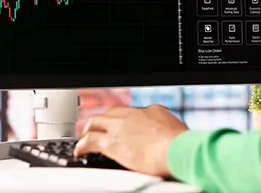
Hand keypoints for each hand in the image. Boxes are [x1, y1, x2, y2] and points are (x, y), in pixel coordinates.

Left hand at [73, 104, 187, 176]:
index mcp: (151, 110)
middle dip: (104, 120)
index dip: (124, 120)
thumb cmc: (181, 144)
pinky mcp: (111, 143)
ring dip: (89, 129)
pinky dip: (82, 145)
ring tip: (85, 137)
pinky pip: (89, 141)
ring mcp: (120, 127)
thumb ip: (169, 129)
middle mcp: (133, 115)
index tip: (122, 127)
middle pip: (111, 113)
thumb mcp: (178, 130)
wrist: (174, 149)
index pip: (132, 112)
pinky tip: (79, 151)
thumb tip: (171, 134)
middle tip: (98, 128)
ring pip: (96, 122)